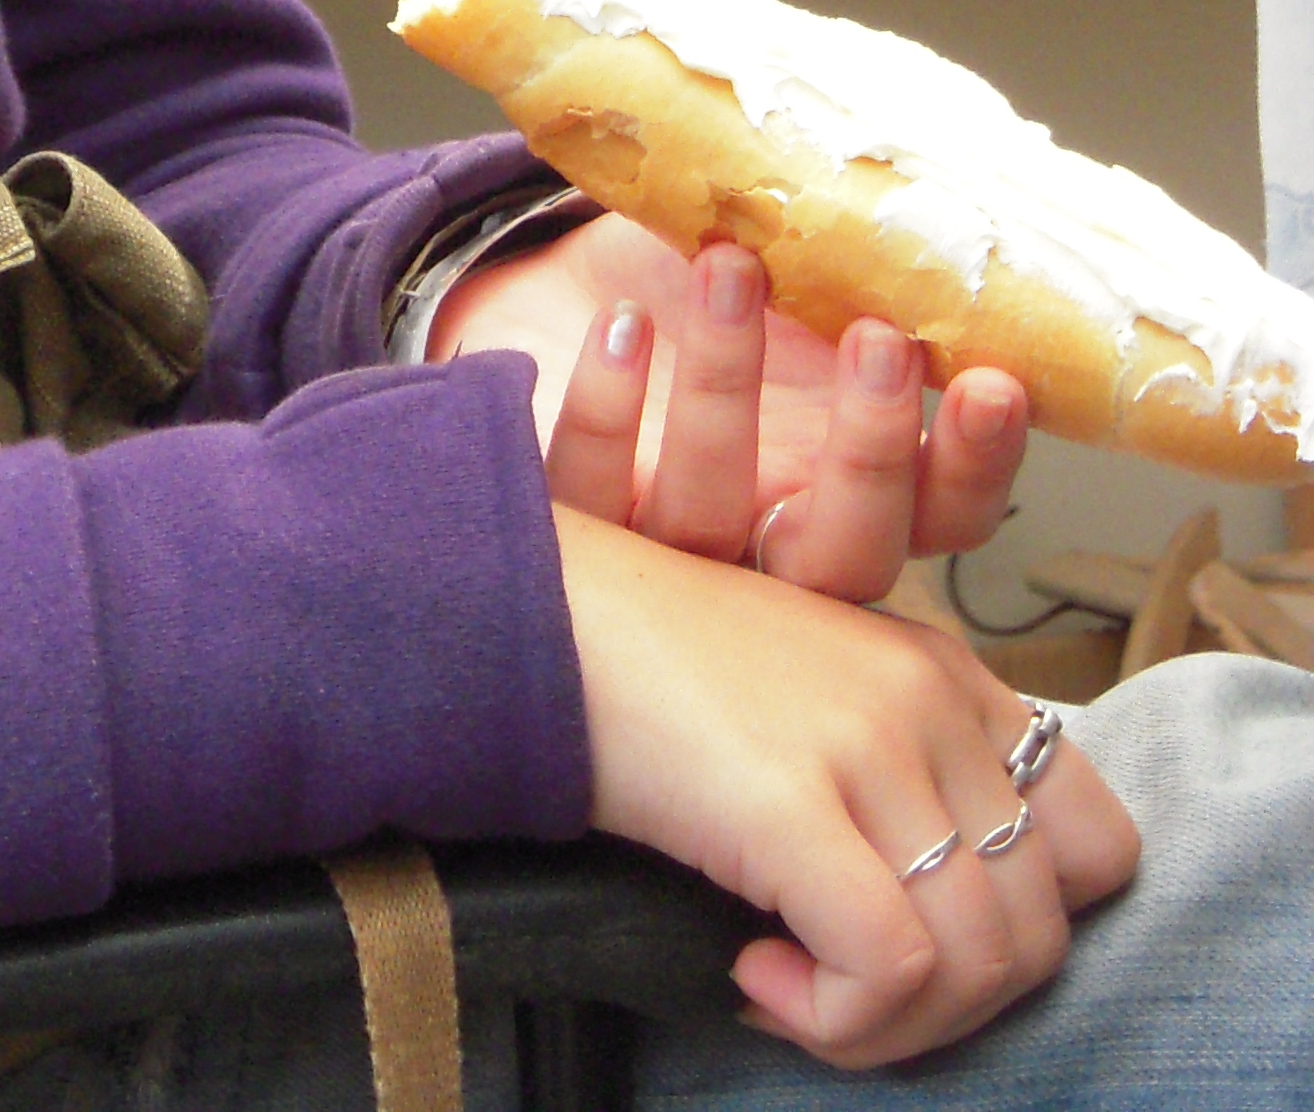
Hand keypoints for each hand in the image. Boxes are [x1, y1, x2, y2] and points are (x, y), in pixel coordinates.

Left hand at [430, 213, 1025, 598]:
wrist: (558, 298)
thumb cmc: (696, 284)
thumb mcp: (788, 267)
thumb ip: (850, 260)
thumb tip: (925, 183)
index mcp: (849, 482)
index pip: (945, 514)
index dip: (976, 464)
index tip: (993, 381)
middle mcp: (770, 534)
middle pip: (847, 555)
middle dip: (871, 451)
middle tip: (878, 336)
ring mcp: (669, 541)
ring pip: (710, 522)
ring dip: (726, 396)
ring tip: (728, 267)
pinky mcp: (573, 521)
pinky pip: (591, 493)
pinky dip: (607, 411)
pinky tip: (623, 325)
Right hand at [556, 509, 1137, 1065]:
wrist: (535, 606)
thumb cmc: (656, 665)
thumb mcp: (812, 694)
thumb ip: (897, 773)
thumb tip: (938, 927)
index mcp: (946, 672)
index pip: (1098, 845)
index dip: (1025, 928)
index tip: (917, 940)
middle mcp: (929, 699)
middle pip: (1040, 930)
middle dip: (951, 1006)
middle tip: (840, 993)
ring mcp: (867, 744)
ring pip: (980, 963)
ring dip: (885, 1026)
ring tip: (786, 988)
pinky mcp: (792, 801)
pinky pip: (890, 970)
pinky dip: (833, 1020)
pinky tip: (754, 978)